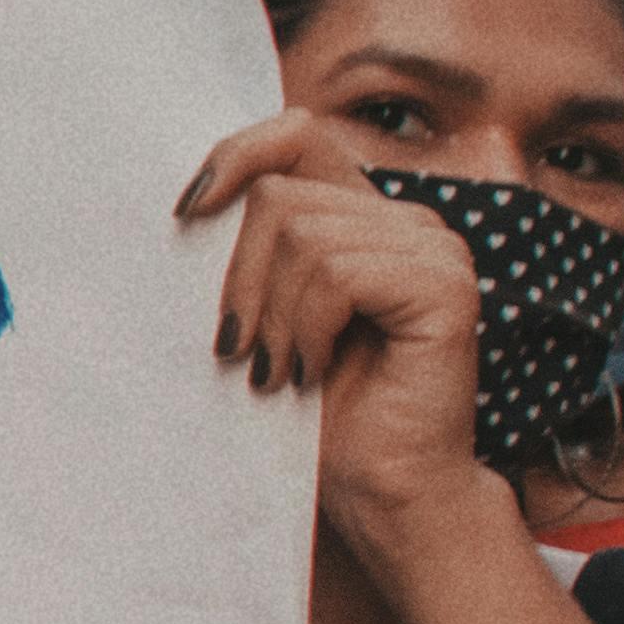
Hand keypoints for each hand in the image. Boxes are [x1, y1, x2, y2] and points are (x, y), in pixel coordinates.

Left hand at [176, 113, 493, 559]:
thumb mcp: (261, 317)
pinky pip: (337, 274)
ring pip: (301, 235)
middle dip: (239, 282)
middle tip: (242, 351)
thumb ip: (247, 253)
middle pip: (279, 196)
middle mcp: (403, 220)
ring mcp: (431, 248)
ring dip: (270, 316)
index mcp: (360, 217)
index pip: (295, 135)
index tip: (185, 212)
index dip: (235, 156)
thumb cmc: (314, 413)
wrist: (378, 488)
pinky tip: (307, 372)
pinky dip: (304, 329)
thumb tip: (179, 204)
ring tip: (277, 371)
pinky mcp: (444, 285)